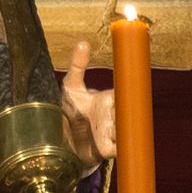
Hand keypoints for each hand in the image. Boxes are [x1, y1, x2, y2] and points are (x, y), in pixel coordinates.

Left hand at [61, 40, 116, 169]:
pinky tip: (108, 141)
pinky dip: (118, 144)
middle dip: (121, 111)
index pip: (126, 93)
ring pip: (124, 128)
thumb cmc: (70, 110)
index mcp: (108, 99)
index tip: (126, 90)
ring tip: (104, 126)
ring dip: (116, 127)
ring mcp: (113, 132)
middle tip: (109, 110)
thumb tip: (83, 43)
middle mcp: (114, 115)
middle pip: (127, 112)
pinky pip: (120, 147)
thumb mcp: (71, 87)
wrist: (62, 141)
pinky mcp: (108, 149)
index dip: (129, 92)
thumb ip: (77, 66)